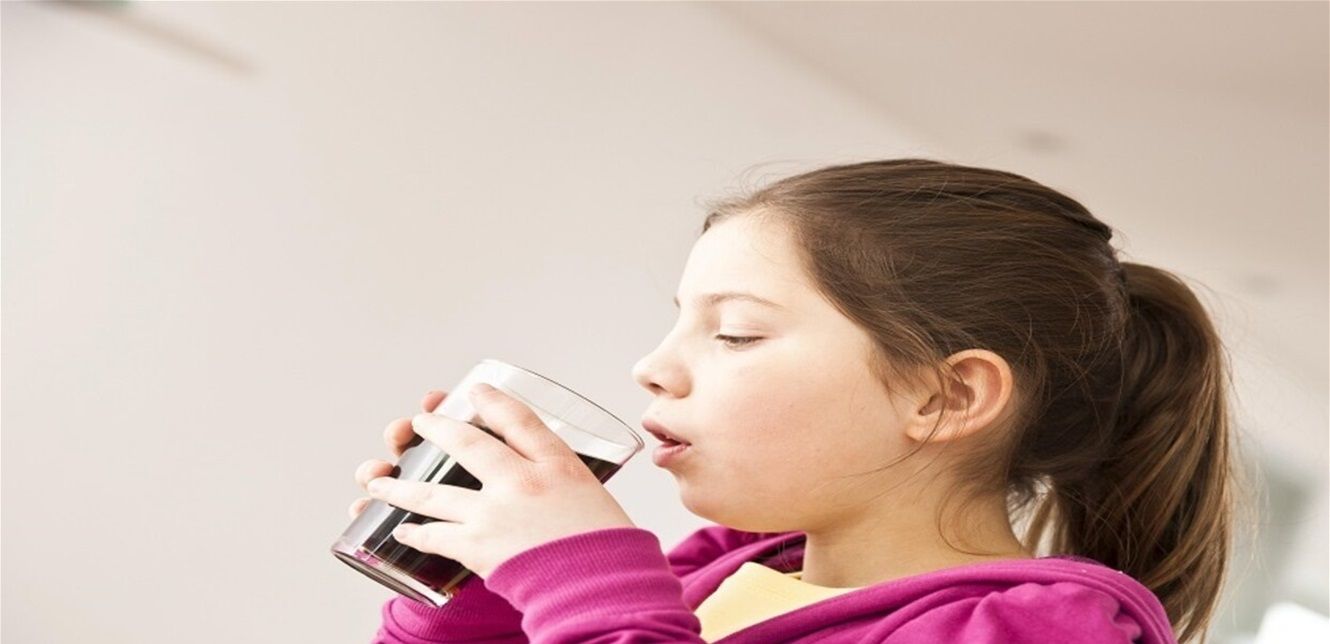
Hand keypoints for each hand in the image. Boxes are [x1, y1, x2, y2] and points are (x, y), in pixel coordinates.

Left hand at [364, 383, 635, 577]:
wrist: (602, 589)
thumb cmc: (608, 547)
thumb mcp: (594, 496)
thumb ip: (563, 483)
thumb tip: (546, 480)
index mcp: (557, 464)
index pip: (520, 419)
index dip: (494, 400)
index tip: (475, 390)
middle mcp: (521, 481)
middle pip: (466, 444)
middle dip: (436, 430)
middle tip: (418, 423)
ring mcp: (494, 513)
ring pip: (433, 493)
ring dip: (399, 487)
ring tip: (377, 480)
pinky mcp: (478, 548)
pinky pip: (436, 537)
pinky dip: (416, 533)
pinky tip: (403, 530)